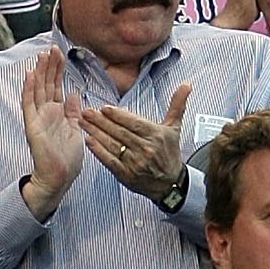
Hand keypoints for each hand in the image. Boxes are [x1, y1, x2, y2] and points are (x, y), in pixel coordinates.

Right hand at [19, 43, 86, 215]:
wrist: (59, 178)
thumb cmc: (67, 159)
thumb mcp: (75, 130)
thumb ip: (73, 112)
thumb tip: (73, 93)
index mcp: (57, 113)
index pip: (57, 86)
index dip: (58, 69)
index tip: (60, 53)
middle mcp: (46, 112)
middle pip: (47, 84)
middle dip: (50, 65)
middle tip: (52, 47)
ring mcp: (38, 118)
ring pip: (38, 89)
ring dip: (40, 72)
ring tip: (42, 54)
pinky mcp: (32, 125)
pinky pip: (29, 104)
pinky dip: (29, 89)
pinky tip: (30, 75)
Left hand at [83, 80, 191, 200]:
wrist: (170, 183)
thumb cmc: (169, 153)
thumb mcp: (174, 128)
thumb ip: (177, 105)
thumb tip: (186, 84)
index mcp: (156, 136)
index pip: (134, 123)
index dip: (118, 115)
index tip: (104, 108)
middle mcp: (146, 149)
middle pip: (120, 132)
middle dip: (101, 121)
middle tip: (87, 112)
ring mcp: (135, 163)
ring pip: (113, 144)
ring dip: (96, 133)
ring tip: (83, 122)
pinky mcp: (126, 175)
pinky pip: (110, 160)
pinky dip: (98, 151)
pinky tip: (89, 141)